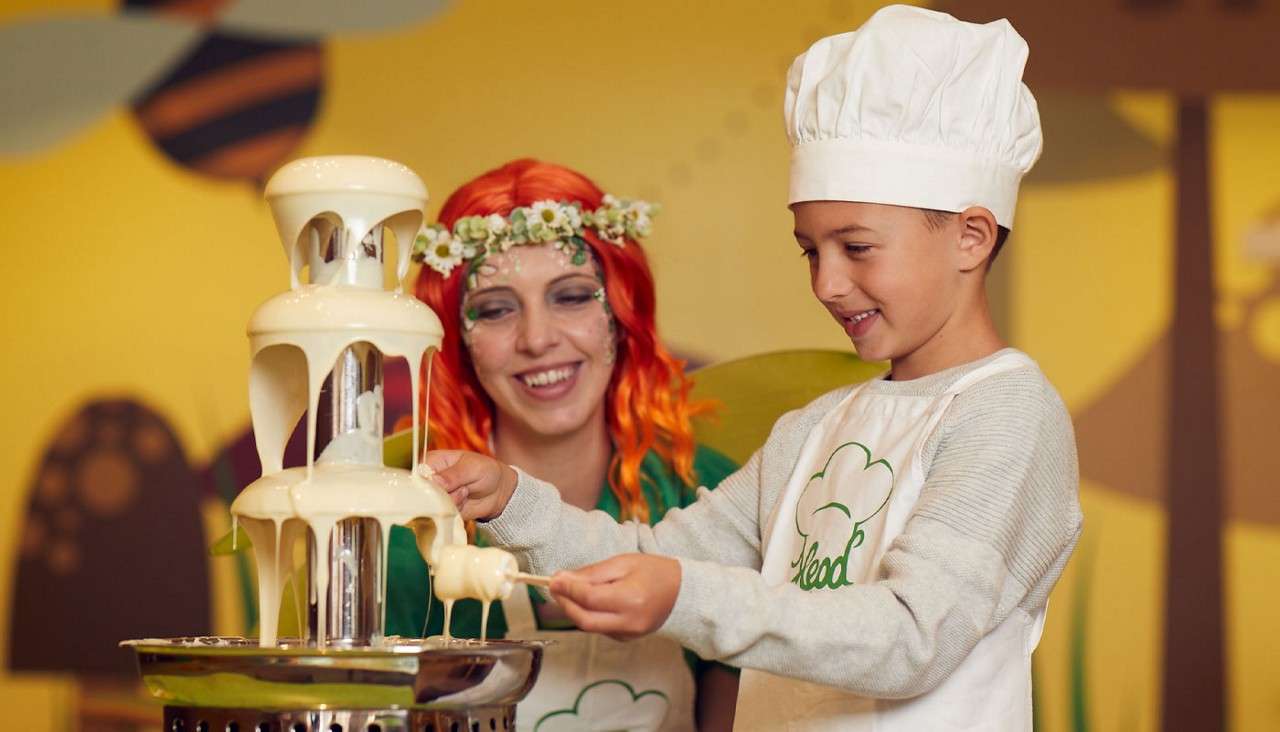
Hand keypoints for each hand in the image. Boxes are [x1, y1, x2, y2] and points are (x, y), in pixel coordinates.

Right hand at [422, 450, 517, 520]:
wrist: (499, 491)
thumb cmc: (485, 471)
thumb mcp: (472, 468)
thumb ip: (453, 475)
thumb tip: (435, 481)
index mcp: (432, 462)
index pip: (418, 474)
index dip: (426, 483)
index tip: (443, 486)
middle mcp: (429, 479)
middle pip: (422, 493)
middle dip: (444, 494)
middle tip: (463, 488)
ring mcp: (434, 496)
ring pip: (433, 506)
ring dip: (453, 502)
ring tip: (466, 491)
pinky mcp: (441, 510)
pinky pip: (442, 515)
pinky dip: (456, 511)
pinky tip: (465, 500)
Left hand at [549, 554, 681, 639]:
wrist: (682, 593)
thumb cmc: (654, 571)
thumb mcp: (623, 563)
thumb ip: (593, 573)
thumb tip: (562, 579)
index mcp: (630, 599)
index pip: (589, 599)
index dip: (567, 590)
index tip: (553, 579)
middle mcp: (629, 622)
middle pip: (584, 620)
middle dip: (564, 604)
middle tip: (554, 588)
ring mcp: (628, 634)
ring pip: (590, 627)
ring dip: (574, 610)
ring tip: (568, 592)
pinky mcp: (626, 638)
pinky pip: (600, 629)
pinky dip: (588, 615)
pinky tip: (587, 602)